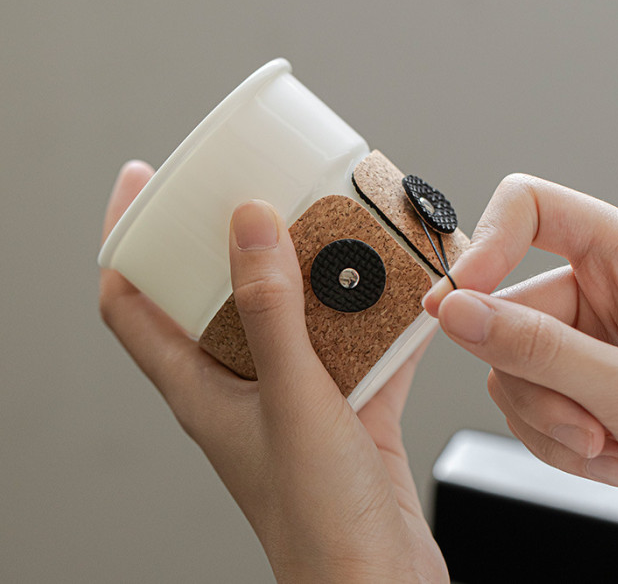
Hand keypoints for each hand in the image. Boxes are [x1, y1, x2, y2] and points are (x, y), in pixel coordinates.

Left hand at [100, 161, 447, 582]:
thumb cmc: (319, 523)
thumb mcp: (292, 402)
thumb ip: (270, 313)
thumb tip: (248, 226)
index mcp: (199, 387)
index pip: (131, 303)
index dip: (126, 239)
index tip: (145, 182)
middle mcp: (239, 384)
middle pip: (216, 294)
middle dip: (235, 239)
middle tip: (261, 189)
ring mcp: (293, 393)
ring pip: (293, 313)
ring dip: (317, 272)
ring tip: (342, 228)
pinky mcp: (343, 404)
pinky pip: (355, 342)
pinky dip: (375, 315)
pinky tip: (404, 290)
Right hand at [423, 174, 617, 532]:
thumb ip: (539, 349)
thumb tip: (458, 313)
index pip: (533, 207)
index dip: (486, 245)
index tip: (453, 305)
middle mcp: (607, 285)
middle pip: (511, 308)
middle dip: (536, 384)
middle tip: (581, 427)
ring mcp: (589, 331)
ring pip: (510, 360)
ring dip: (548, 419)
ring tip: (606, 448)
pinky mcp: (579, 372)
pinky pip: (525, 394)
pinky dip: (555, 436)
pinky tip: (608, 456)